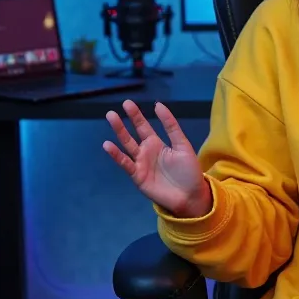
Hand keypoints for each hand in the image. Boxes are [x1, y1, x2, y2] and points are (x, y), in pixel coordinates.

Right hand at [103, 100, 211, 217]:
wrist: (191, 195)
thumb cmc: (189, 171)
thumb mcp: (183, 145)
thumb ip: (171, 127)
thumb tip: (159, 105)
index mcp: (157, 143)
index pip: (143, 126)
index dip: (136, 115)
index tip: (128, 103)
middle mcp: (146, 152)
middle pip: (131, 134)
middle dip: (123, 123)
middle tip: (112, 111)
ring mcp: (140, 164)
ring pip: (127, 145)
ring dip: (118, 133)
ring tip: (110, 119)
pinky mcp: (138, 176)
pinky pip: (126, 163)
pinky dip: (117, 155)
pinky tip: (108, 145)